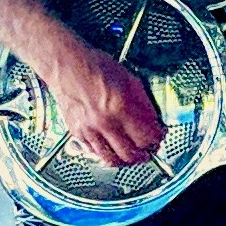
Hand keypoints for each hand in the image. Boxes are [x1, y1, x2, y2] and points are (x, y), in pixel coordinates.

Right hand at [45, 41, 166, 169]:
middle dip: (145, 154)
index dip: (157, 138)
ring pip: (112, 159)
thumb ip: (142, 103)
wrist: (66, 66)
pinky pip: (96, 153)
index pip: (147, 136)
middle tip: (149, 150)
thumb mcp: (128, 79)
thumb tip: (153, 121)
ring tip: (133, 154)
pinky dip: (108, 154)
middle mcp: (105, 122)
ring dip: (126, 160)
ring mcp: (90, 130)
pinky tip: (114, 148)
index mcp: (121, 106)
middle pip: (131, 154)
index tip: (159, 136)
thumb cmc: (96, 67)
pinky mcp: (78, 133)